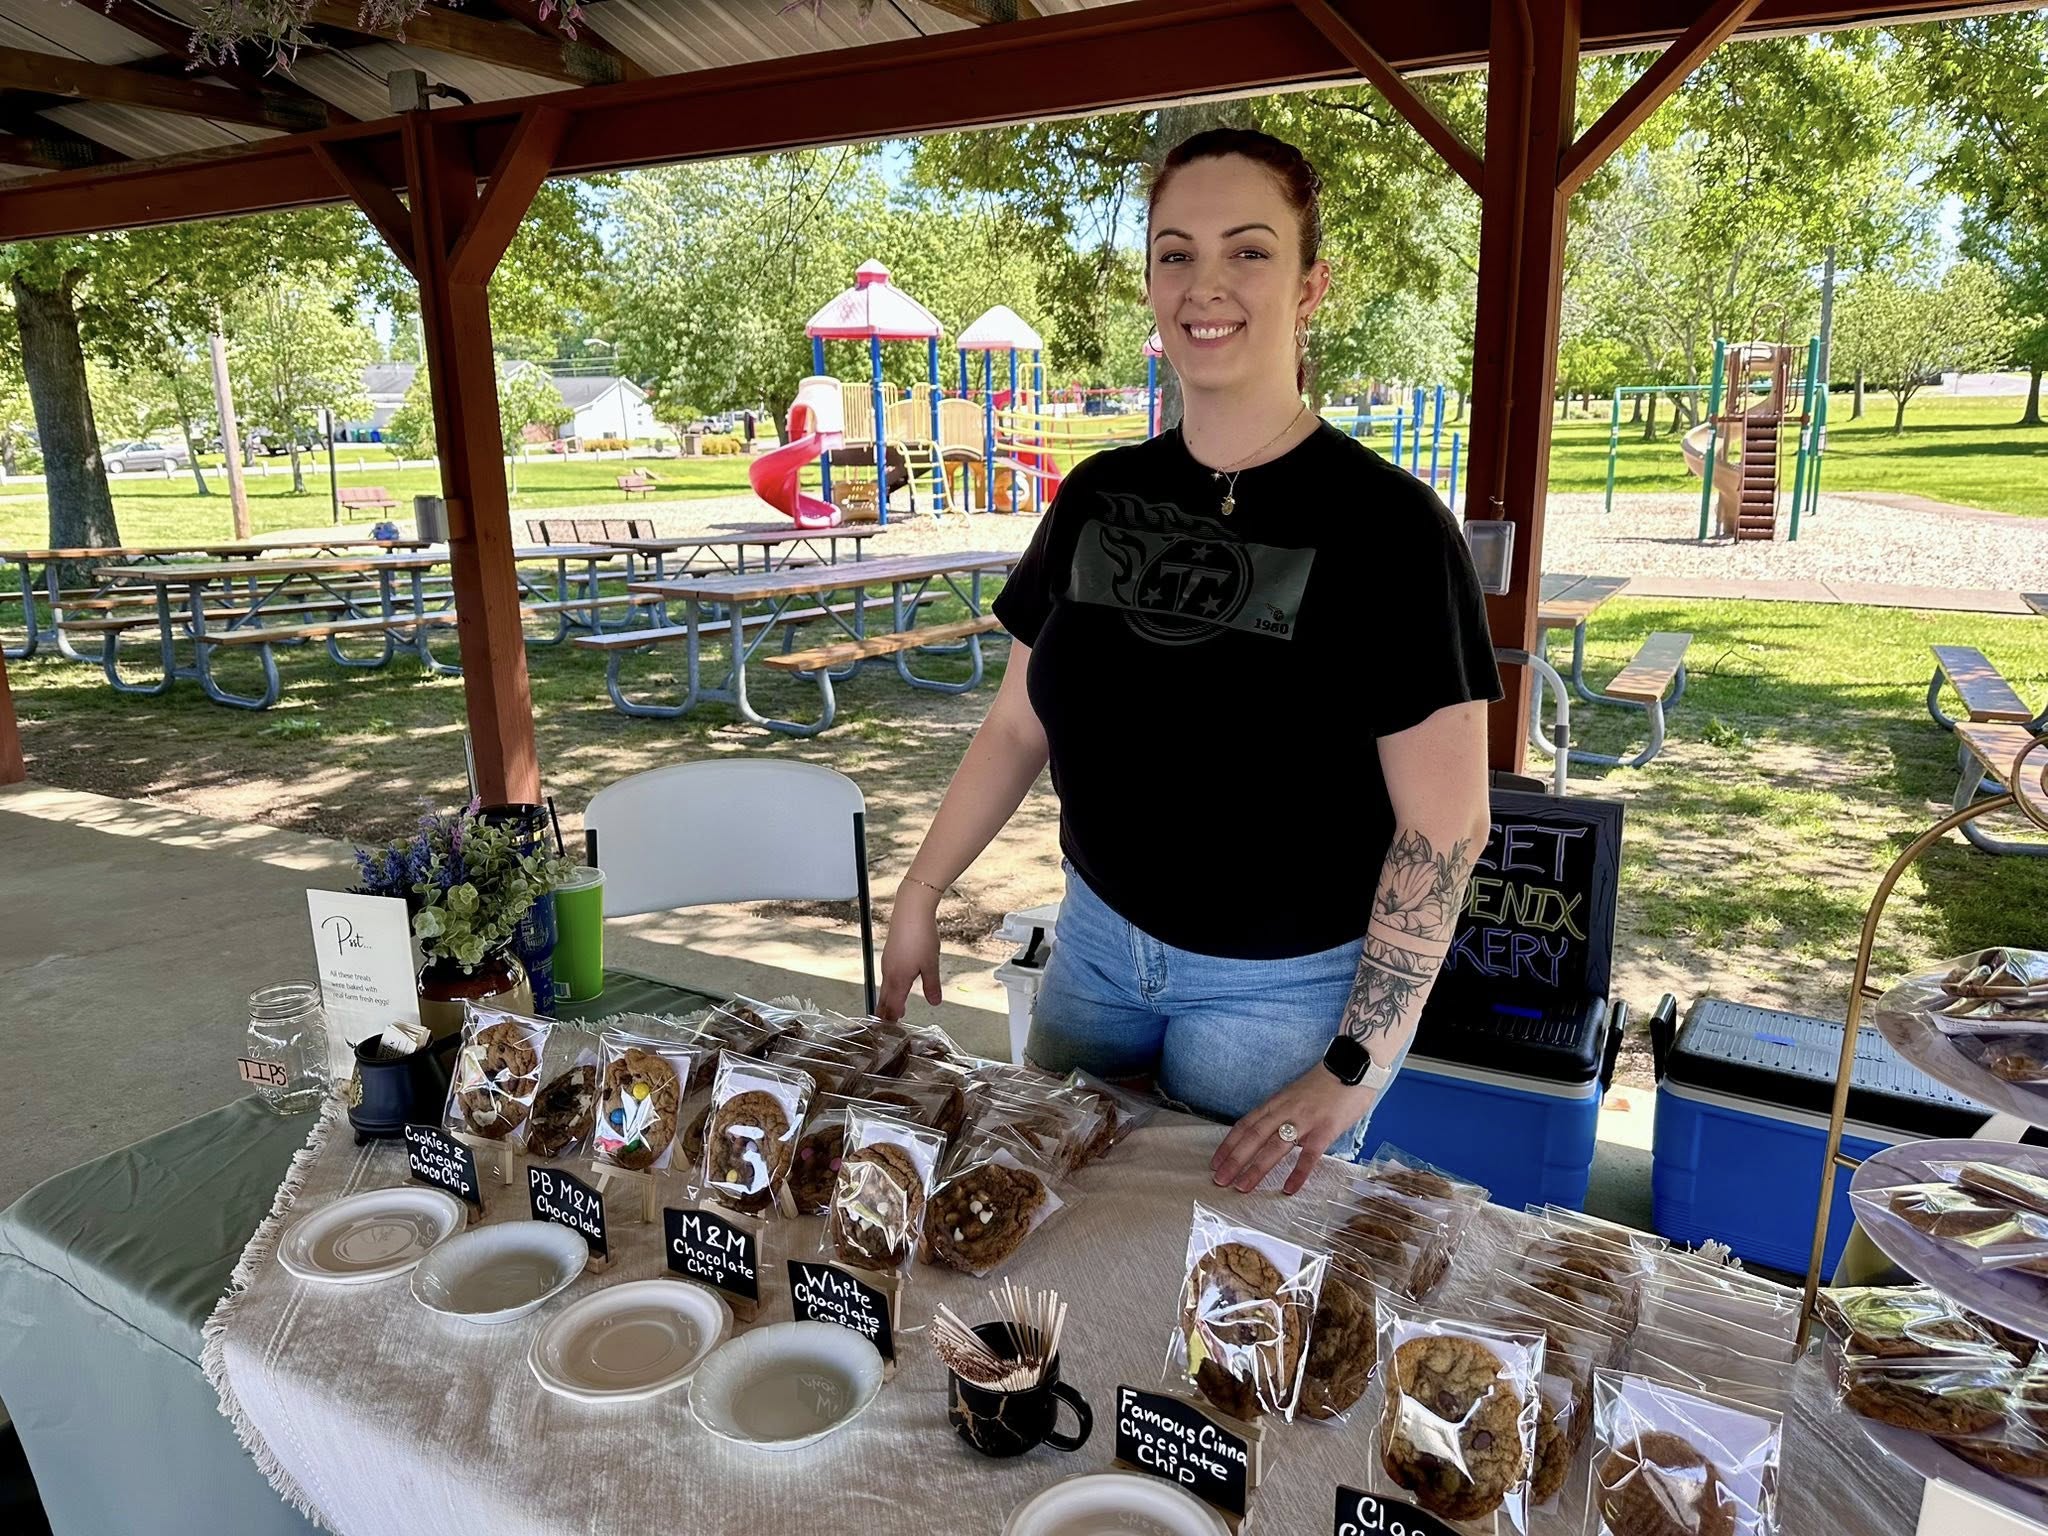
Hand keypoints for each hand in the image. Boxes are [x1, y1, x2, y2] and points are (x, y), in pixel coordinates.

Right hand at [876, 883, 943, 1021]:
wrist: (910, 910)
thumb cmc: (920, 936)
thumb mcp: (931, 964)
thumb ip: (932, 985)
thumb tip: (934, 1002)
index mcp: (898, 979)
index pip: (892, 1005)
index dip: (892, 1019)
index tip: (891, 1030)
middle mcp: (889, 972)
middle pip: (885, 998)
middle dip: (886, 1012)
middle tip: (886, 1025)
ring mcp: (888, 961)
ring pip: (885, 986)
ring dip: (888, 999)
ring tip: (892, 1008)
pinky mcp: (890, 952)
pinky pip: (887, 975)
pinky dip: (890, 986)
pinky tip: (896, 984)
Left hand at [1210, 1064, 1376, 1195]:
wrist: (1353, 1066)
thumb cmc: (1325, 1083)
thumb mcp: (1295, 1094)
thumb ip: (1282, 1113)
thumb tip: (1269, 1135)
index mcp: (1276, 1102)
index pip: (1245, 1125)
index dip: (1229, 1144)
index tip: (1215, 1162)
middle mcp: (1285, 1111)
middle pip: (1253, 1137)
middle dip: (1234, 1160)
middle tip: (1220, 1180)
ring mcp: (1304, 1120)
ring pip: (1274, 1147)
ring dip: (1256, 1168)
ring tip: (1242, 1187)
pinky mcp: (1325, 1130)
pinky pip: (1309, 1155)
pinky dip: (1297, 1173)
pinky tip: (1289, 1189)